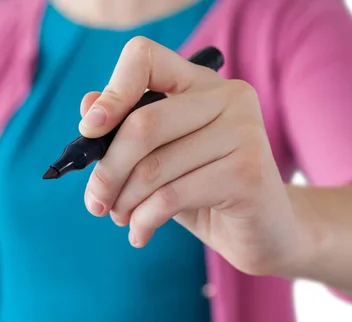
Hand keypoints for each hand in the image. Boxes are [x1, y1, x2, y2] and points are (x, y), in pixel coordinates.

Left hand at [79, 37, 312, 275]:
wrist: (263, 232)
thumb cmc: (204, 191)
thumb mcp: (161, 158)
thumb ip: (128, 130)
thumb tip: (88, 106)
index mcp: (201, 83)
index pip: (145, 58)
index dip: (112, 92)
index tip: (89, 130)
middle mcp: (228, 97)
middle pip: (143, 124)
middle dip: (108, 170)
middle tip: (95, 203)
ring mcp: (243, 131)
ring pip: (154, 167)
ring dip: (124, 202)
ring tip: (120, 219)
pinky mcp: (248, 172)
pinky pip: (171, 197)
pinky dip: (144, 220)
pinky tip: (140, 234)